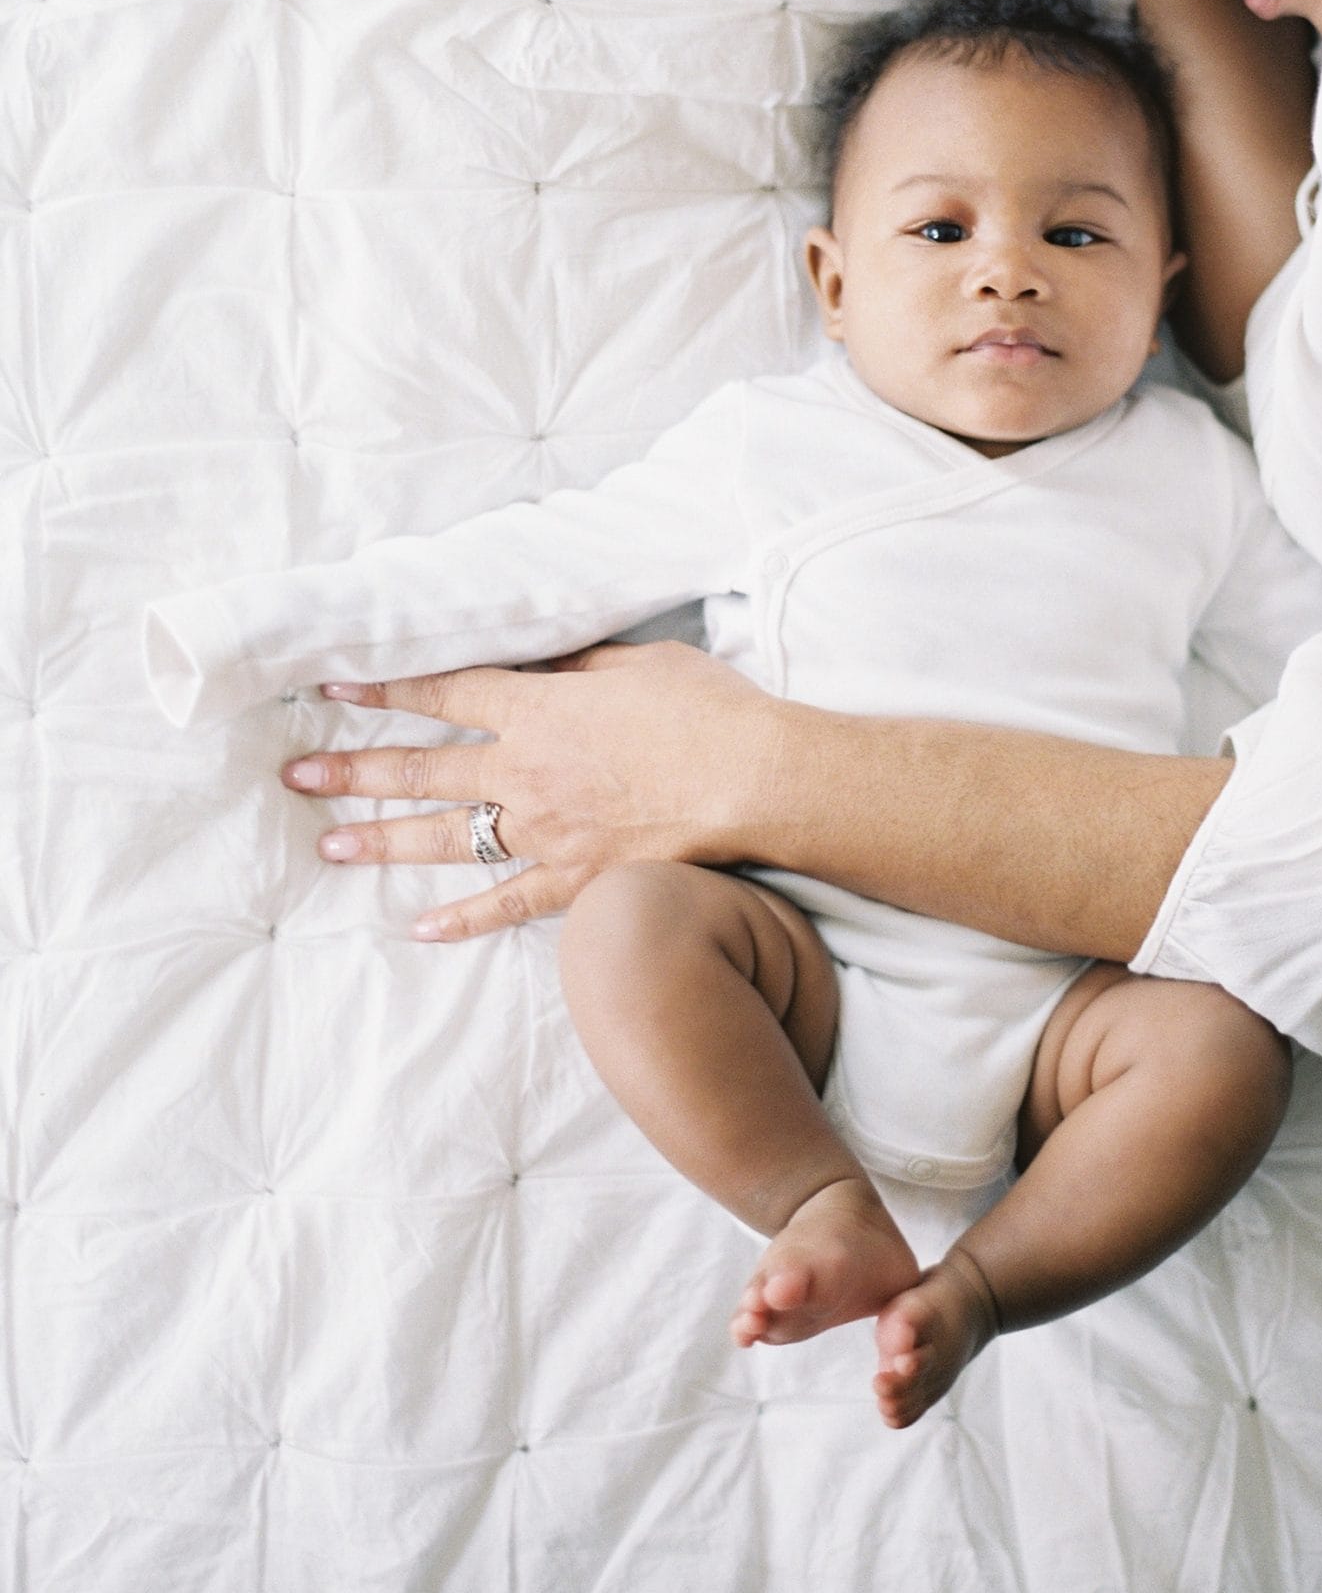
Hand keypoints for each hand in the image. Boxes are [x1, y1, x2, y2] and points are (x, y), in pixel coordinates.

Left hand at [278, 641, 776, 941]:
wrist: (753, 779)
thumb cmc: (706, 710)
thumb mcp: (639, 662)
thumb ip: (579, 666)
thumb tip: (541, 664)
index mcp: (539, 708)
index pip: (443, 693)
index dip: (385, 689)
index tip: (332, 687)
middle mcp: (525, 771)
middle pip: (422, 768)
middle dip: (352, 769)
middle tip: (297, 775)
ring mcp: (545, 831)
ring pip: (444, 837)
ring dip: (380, 841)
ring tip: (327, 845)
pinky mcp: (577, 879)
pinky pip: (506, 904)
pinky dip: (463, 920)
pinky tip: (421, 930)